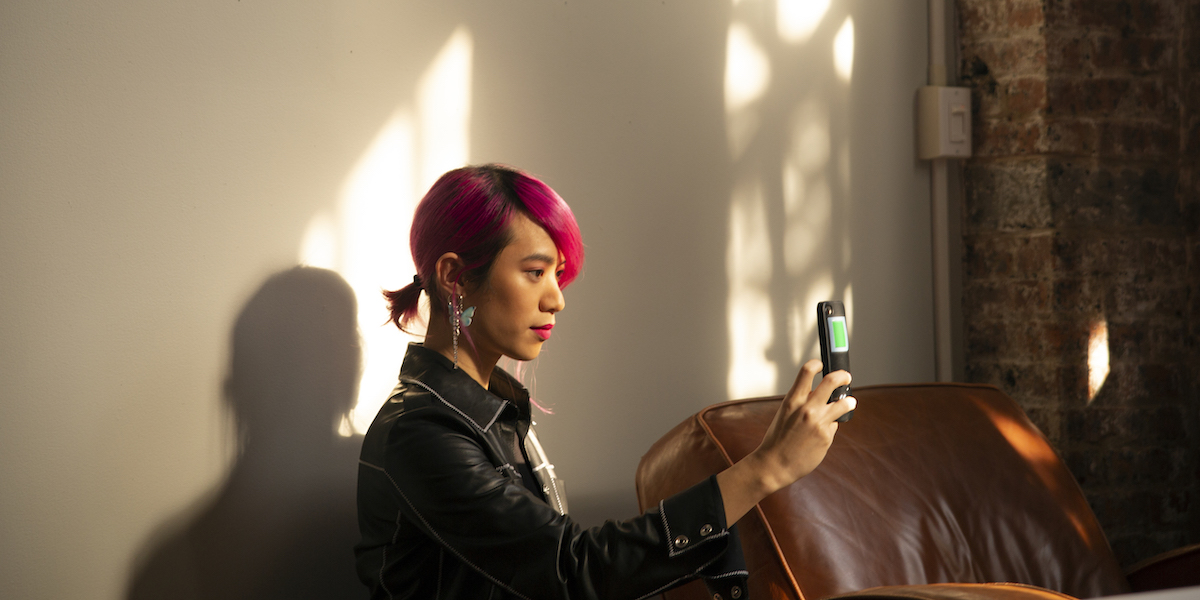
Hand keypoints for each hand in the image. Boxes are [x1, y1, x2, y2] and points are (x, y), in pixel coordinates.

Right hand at [752, 359, 854, 493]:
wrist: (775, 464)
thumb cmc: (777, 439)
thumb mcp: (785, 414)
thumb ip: (801, 402)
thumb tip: (820, 396)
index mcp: (792, 400)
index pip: (807, 371)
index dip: (816, 364)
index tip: (821, 365)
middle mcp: (808, 408)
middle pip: (832, 381)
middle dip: (843, 376)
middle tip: (846, 377)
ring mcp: (819, 422)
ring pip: (844, 404)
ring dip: (849, 401)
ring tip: (850, 402)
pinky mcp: (827, 436)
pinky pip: (834, 425)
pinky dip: (830, 426)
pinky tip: (821, 433)